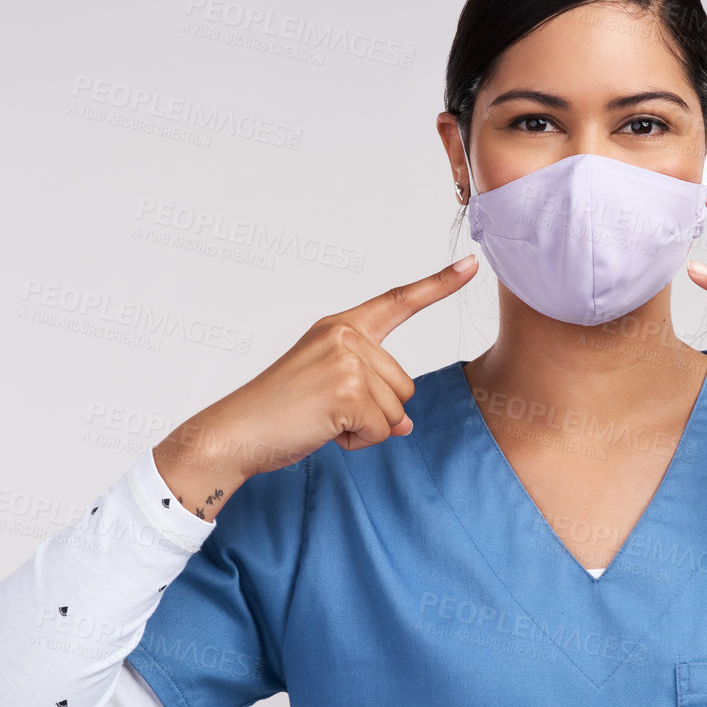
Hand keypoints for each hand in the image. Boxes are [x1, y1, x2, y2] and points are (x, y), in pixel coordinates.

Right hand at [155, 255, 479, 517]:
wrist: (235, 432)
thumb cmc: (279, 412)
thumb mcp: (330, 390)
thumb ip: (372, 393)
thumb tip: (407, 423)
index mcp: (340, 327)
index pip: (398, 301)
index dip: (439, 285)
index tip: (472, 265)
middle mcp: (345, 336)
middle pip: (404, 386)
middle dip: (375, 413)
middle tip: (326, 411)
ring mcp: (347, 360)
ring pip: (397, 411)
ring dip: (365, 429)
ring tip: (322, 420)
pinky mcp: (348, 391)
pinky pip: (382, 430)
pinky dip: (358, 441)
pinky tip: (324, 431)